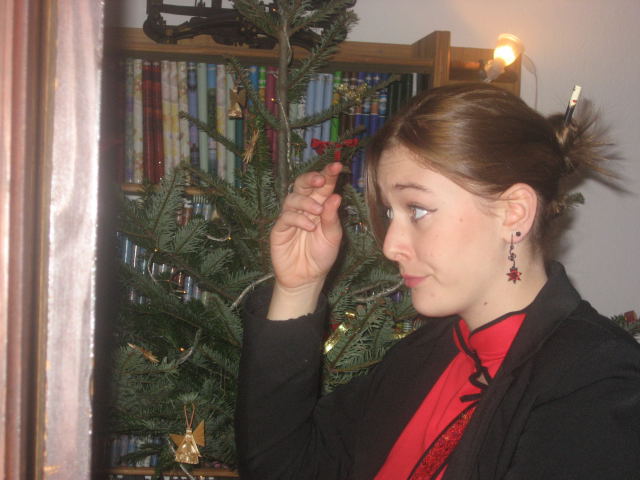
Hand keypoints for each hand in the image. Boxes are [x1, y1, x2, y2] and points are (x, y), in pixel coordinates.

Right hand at [270, 162, 342, 292]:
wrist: (307, 277)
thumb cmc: (321, 255)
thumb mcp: (333, 237)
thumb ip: (332, 218)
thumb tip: (335, 196)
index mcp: (320, 205)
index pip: (323, 186)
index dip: (328, 174)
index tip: (336, 166)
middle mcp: (304, 207)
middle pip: (303, 184)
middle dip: (311, 178)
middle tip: (321, 180)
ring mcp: (290, 217)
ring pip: (292, 198)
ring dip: (305, 202)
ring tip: (317, 212)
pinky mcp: (280, 228)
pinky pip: (286, 217)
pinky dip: (299, 219)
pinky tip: (309, 226)